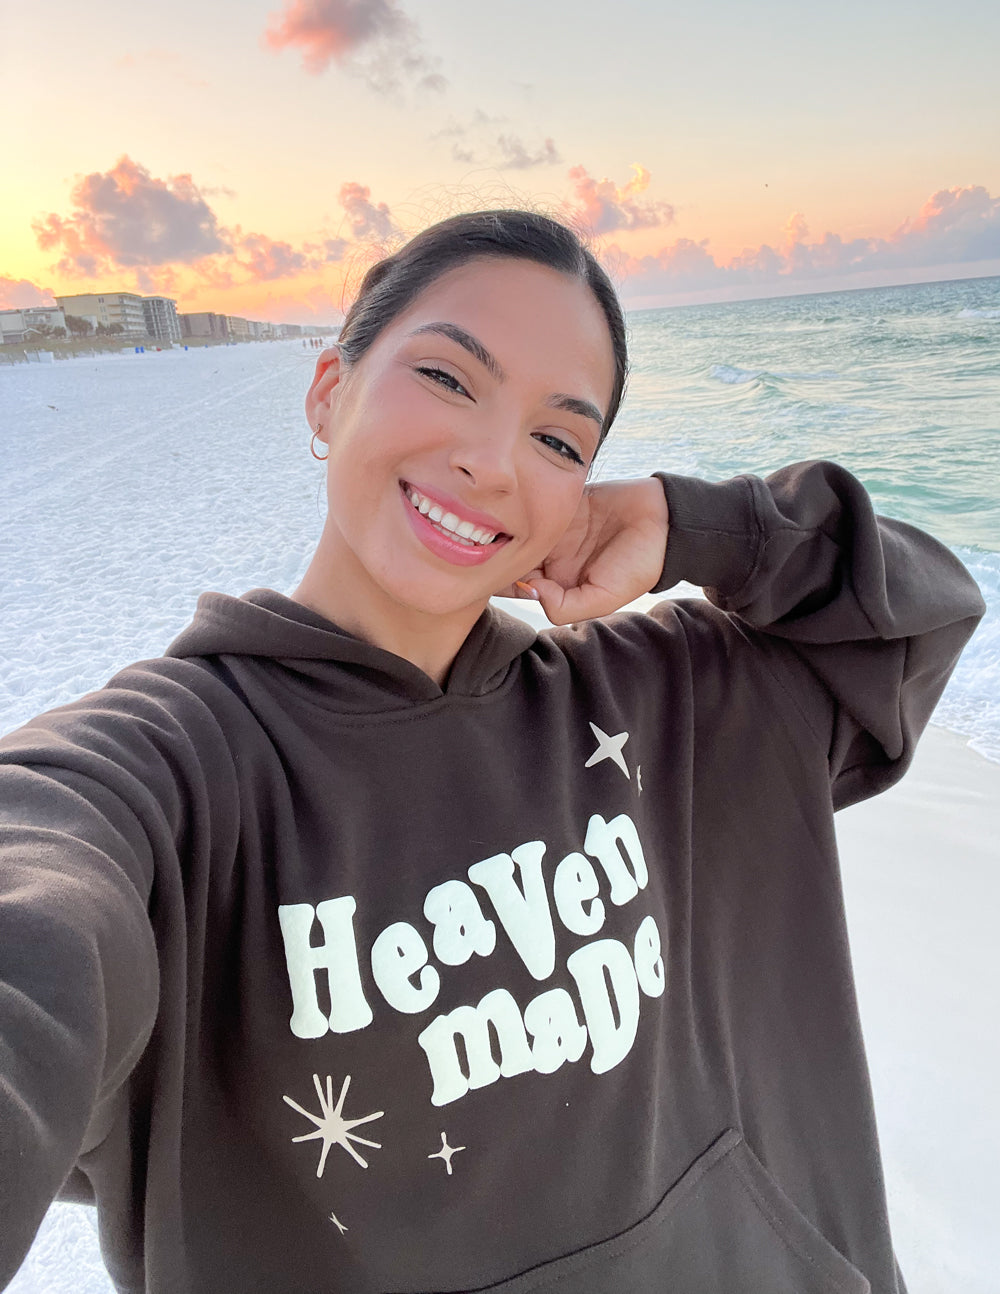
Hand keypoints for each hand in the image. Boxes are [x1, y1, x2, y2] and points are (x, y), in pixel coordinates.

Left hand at [496, 478, 668, 624]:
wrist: (665, 522)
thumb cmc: (640, 565)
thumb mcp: (605, 598)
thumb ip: (567, 607)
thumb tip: (532, 591)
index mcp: (558, 583)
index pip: (518, 584)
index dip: (499, 578)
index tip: (484, 570)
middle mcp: (553, 557)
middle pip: (513, 554)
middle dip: (494, 549)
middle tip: (473, 540)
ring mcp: (556, 528)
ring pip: (519, 527)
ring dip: (502, 523)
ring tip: (483, 517)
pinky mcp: (563, 502)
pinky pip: (536, 502)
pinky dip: (521, 501)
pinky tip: (506, 499)